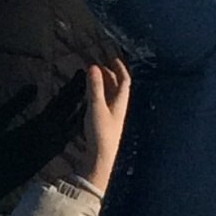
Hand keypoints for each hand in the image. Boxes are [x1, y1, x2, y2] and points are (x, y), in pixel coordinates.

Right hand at [76, 59, 131, 195]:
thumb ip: (94, 87)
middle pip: (117, 87)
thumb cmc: (101, 132)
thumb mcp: (96, 107)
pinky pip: (103, 103)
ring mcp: (112, 116)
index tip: (113, 59)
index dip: (120, 69)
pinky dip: (98, 94)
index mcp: (120, 102)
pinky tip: (90, 96)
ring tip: (93, 77)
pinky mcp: (105, 123)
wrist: (101, 157)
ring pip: (110, 95)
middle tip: (98, 66)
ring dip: (103, 84)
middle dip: (109, 75)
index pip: (124, 81)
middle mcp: (118, 108)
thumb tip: (93, 67)